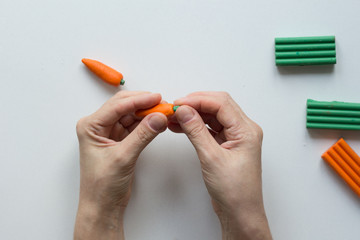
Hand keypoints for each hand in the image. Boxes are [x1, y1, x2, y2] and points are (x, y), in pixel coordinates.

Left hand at [74, 91, 167, 239]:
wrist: (103, 206)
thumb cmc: (102, 186)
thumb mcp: (123, 157)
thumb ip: (143, 135)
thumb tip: (159, 117)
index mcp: (90, 126)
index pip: (117, 106)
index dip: (139, 100)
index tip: (157, 98)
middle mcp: (98, 126)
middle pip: (124, 106)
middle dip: (144, 104)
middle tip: (163, 104)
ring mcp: (109, 133)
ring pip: (131, 115)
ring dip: (147, 113)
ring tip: (164, 112)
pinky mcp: (120, 140)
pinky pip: (135, 126)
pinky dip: (146, 123)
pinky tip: (158, 122)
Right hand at [168, 92, 271, 239]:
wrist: (239, 212)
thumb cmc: (234, 191)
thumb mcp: (211, 158)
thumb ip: (196, 131)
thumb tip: (184, 111)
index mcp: (246, 130)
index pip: (221, 104)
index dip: (198, 100)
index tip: (178, 103)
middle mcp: (243, 130)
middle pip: (218, 106)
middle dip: (195, 104)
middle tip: (175, 108)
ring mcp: (235, 137)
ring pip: (212, 116)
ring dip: (193, 114)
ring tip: (174, 117)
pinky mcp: (226, 144)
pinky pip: (210, 128)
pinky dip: (195, 126)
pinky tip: (181, 126)